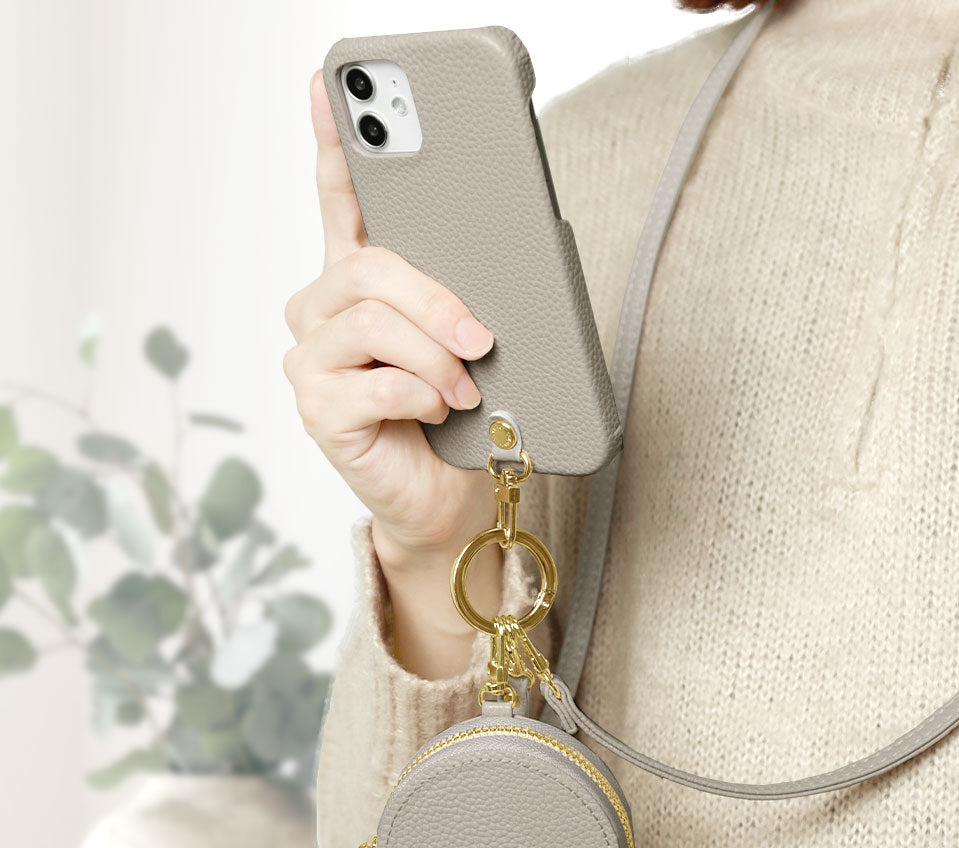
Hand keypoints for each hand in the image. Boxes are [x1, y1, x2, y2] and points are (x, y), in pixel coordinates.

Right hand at [284, 70, 498, 564]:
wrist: (451, 495)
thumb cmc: (464, 415)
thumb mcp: (470, 343)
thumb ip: (462, 295)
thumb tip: (492, 266)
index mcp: (360, 284)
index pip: (340, 204)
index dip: (332, 146)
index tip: (328, 87)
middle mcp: (322, 313)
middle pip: (367, 268)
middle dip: (434, 300)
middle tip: (480, 337)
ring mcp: (312, 361)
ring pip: (368, 323)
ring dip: (434, 356)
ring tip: (466, 389)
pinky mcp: (317, 410)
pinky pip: (369, 383)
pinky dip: (419, 394)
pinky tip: (436, 410)